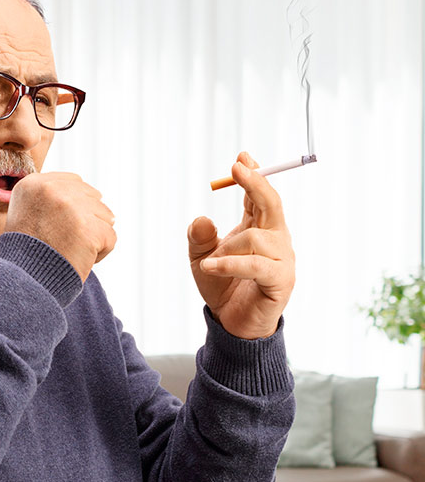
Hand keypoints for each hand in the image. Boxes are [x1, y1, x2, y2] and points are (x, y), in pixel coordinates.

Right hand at [5, 172, 116, 281]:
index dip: (74, 208)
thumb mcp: (28, 213)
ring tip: (70, 250)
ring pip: (105, 216)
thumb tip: (95, 195)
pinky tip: (79, 259)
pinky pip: (110, 237)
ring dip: (94, 236)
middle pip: (92, 197)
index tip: (59, 228)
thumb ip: (53, 199)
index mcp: (33, 184)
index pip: (74, 183)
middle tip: (63, 242)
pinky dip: (100, 253)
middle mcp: (51, 189)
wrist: (24, 281)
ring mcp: (71, 207)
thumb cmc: (27, 254)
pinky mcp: (88, 228)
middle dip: (85, 221)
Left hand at [188, 151, 294, 338]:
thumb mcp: (201, 259)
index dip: (253, 175)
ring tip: (209, 264)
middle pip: (272, 203)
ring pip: (256, 237)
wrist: (233, 324)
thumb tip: (201, 218)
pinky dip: (229, 264)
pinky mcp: (281, 281)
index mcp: (260, 229)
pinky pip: (255, 265)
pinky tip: (209, 267)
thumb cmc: (222, 287)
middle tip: (237, 168)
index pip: (260, 196)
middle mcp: (276, 240)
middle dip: (256, 182)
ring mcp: (283, 260)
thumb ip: (199, 239)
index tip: (241, 157)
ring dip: (227, 248)